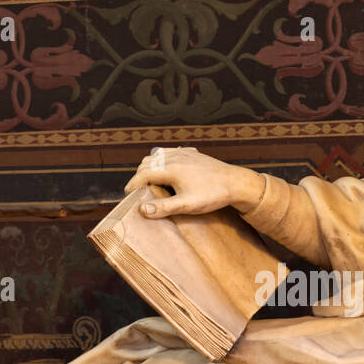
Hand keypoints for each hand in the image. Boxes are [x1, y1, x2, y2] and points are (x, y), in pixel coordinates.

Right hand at [124, 147, 263, 219]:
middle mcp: (174, 157)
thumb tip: (142, 210)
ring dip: (150, 167)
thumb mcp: (187, 205)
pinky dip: (163, 160)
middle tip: (138, 191)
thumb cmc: (212, 195)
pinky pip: (171, 152)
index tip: (127, 196)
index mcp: (170, 168)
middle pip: (147, 163)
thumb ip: (164, 207)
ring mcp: (184, 153)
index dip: (132, 185)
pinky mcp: (193, 154)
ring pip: (158, 156)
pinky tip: (167, 168)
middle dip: (139, 176)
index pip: (142, 174)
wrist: (236, 183)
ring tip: (149, 181)